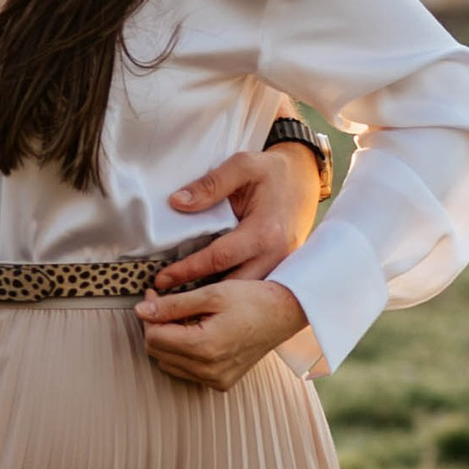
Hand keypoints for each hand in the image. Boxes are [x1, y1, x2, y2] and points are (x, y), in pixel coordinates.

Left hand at [137, 276, 323, 394]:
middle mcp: (208, 370)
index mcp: (204, 347)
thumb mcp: (211, 294)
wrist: (286, 313)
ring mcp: (215, 379)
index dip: (149, 314)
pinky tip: (196, 334)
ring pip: (169, 364)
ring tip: (183, 318)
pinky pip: (187, 371)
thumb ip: (172, 304)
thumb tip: (141, 310)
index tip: (153, 295)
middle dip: (156, 327)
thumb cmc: (253, 299)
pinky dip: (183, 354)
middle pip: (158, 352)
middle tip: (165, 304)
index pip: (153, 337)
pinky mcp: (222, 382)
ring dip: (168, 341)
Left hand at [155, 137, 322, 292]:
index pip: (219, 258)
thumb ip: (211, 185)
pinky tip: (210, 296)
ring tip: (183, 302)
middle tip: (167, 300)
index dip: (188, 269)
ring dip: (216, 300)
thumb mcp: (242, 166)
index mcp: (265, 231)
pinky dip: (232, 294)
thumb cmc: (273, 171)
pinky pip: (254, 287)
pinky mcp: (280, 268)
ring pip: (245, 293)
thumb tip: (178, 203)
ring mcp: (281, 265)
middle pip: (233, 285)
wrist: (305, 176)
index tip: (163, 278)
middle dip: (199, 296)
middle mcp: (276, 255)